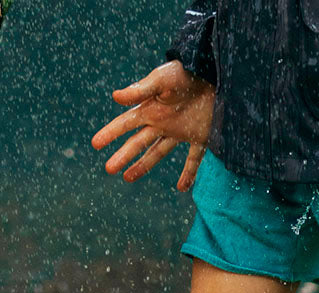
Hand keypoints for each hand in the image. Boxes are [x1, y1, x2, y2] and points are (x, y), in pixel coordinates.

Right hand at [91, 61, 215, 190]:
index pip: (126, 123)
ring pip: (158, 152)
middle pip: (139, 142)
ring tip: (128, 178)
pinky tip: (182, 188)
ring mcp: (181, 130)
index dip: (110, 133)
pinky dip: (189, 174)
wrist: (217, 76)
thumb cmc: (187, 73)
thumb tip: (115, 97)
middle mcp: (163, 122)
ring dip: (144, 165)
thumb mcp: (162, 80)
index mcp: (151, 108)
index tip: (95, 144)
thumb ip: (140, 90)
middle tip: (109, 169)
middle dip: (123, 155)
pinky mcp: (201, 137)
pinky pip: (194, 159)